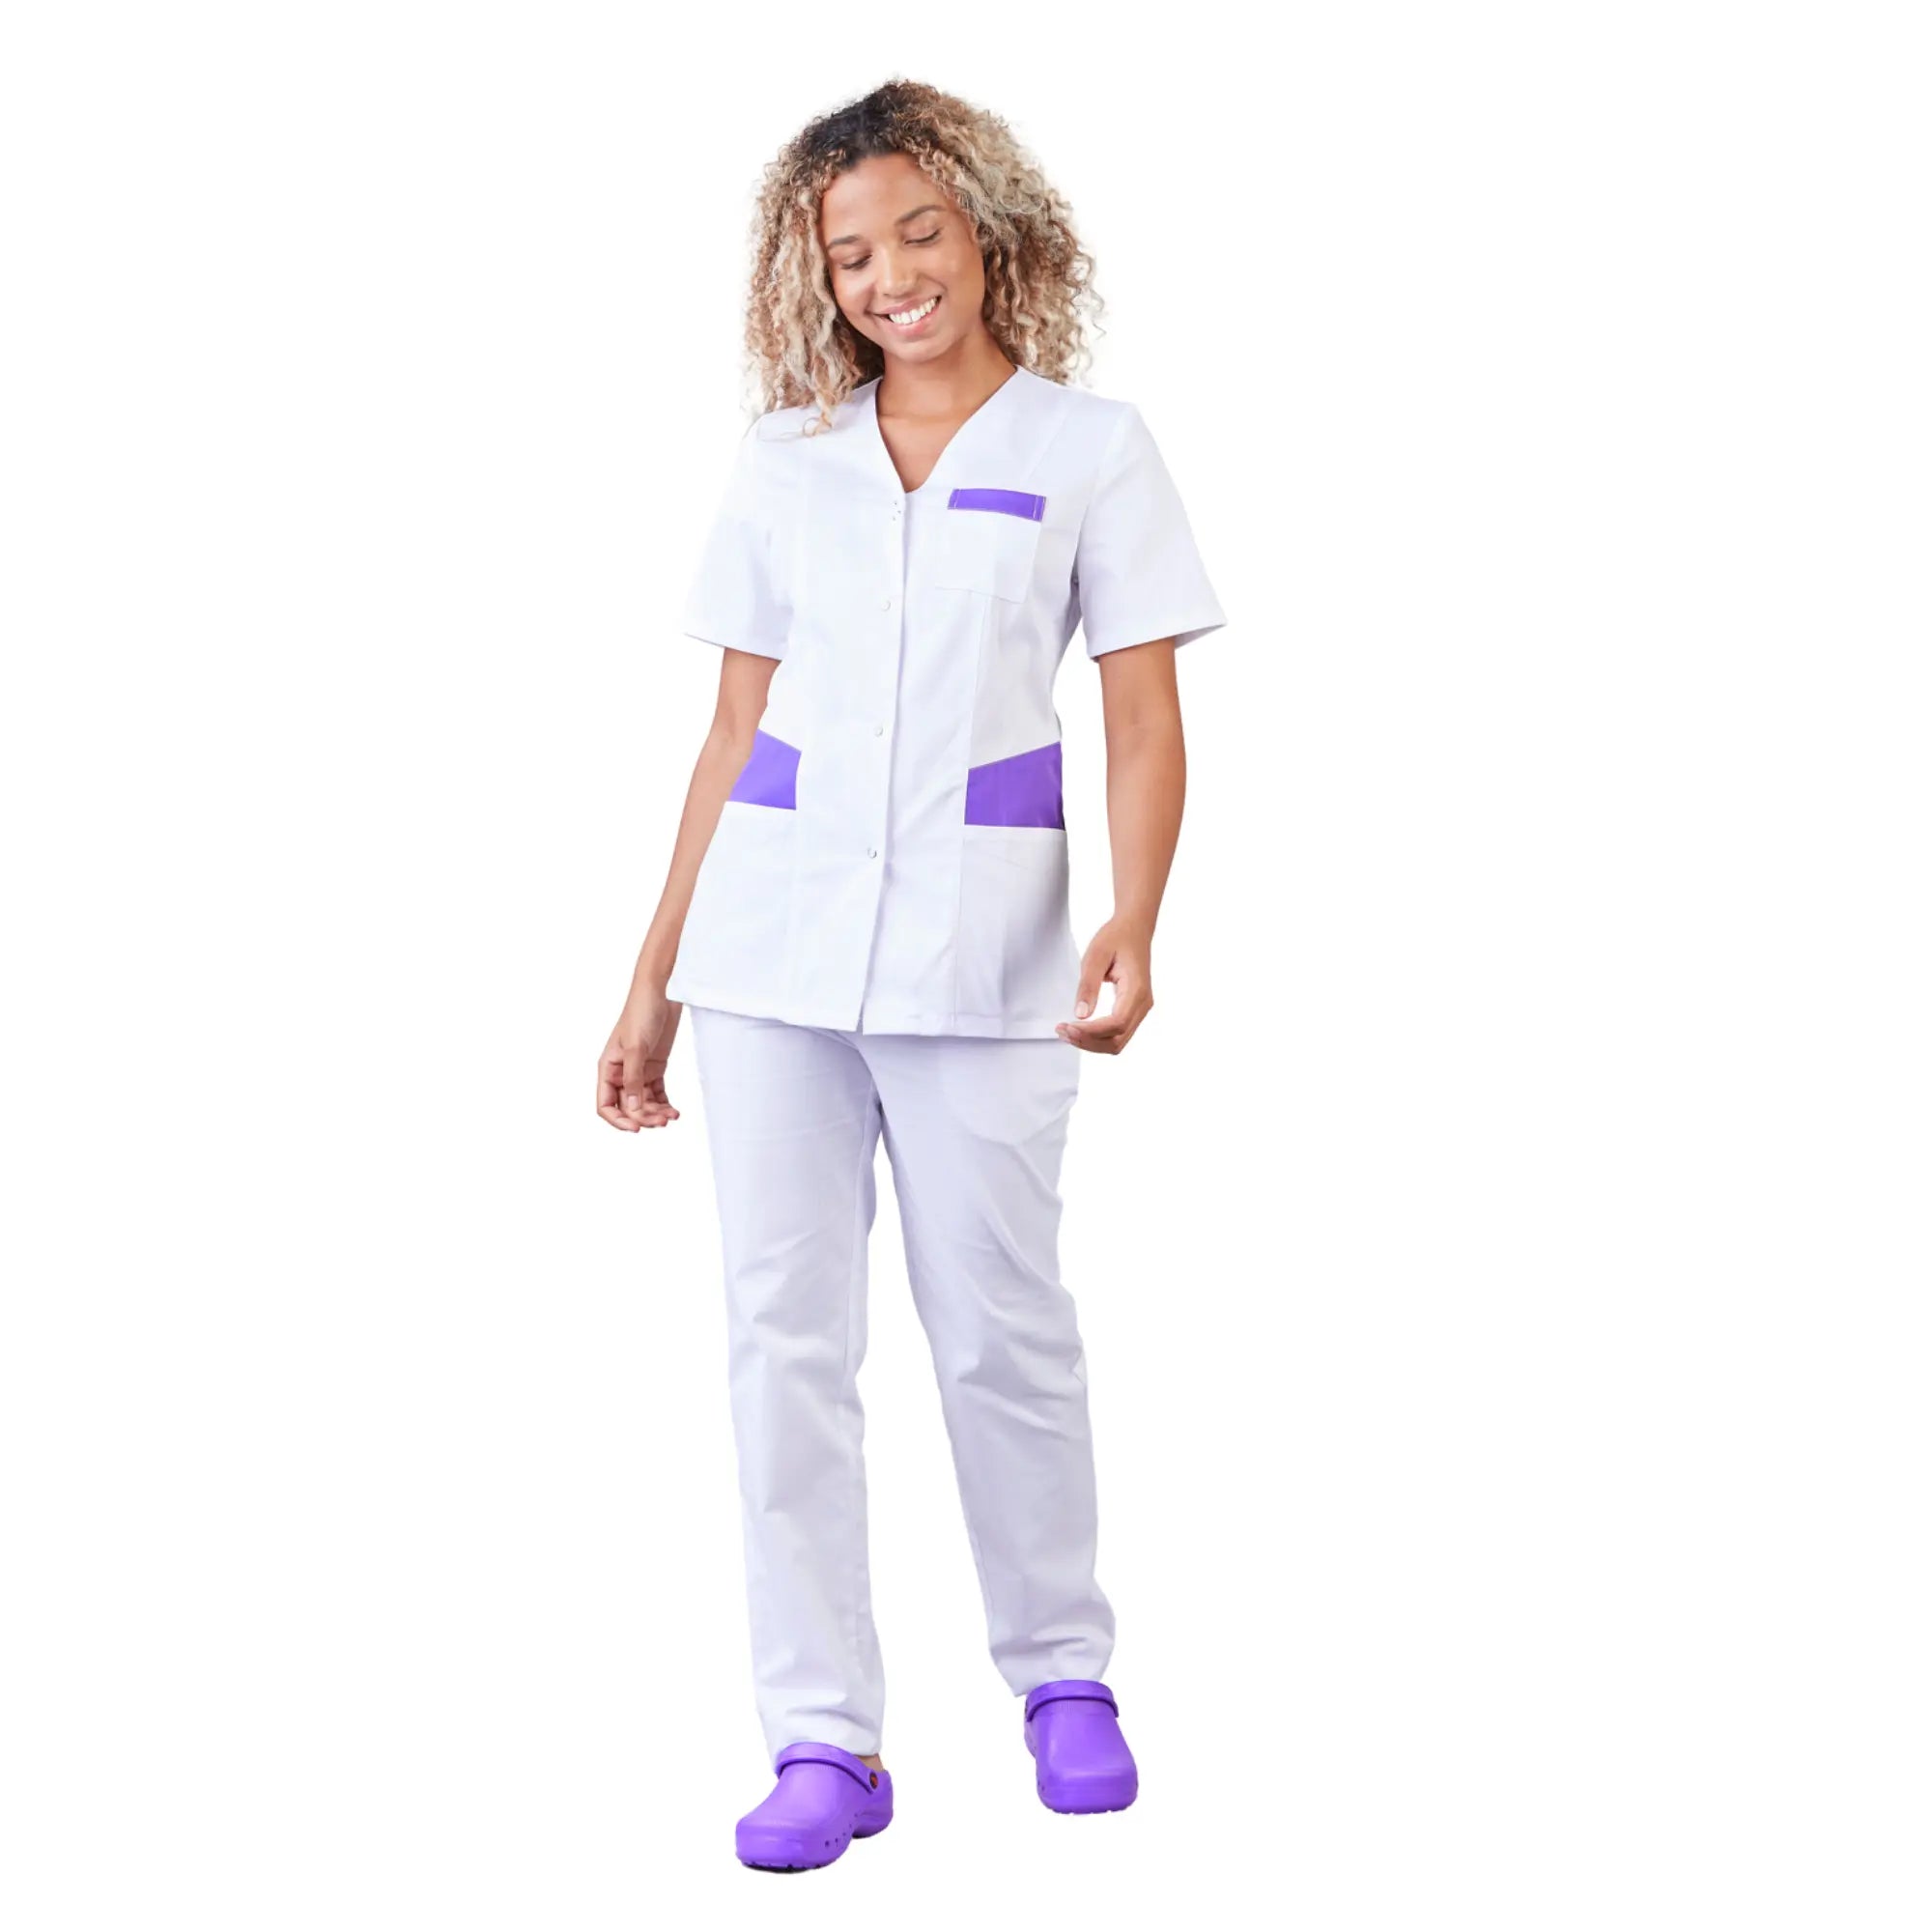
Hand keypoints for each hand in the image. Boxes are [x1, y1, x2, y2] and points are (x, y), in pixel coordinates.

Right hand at [597, 989, 682, 1130]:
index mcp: (608, 1068)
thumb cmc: (641, 1012)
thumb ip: (633, 1079)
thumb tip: (632, 1109)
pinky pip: (657, 1094)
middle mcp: (621, 1073)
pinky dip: (664, 1104)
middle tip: (662, 1121)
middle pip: (628, 1107)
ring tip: (671, 1117)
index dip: (618, 1120)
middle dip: (643, 1117)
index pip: (605, 1104)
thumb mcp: (636, 1047)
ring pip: (643, 1103)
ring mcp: (638, 1071)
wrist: (662, 992)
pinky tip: (674, 1111)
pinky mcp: (655, 1068)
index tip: (636, 1129)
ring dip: (656, 1113)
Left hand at [1056, 919, 1152, 1054]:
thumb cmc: (1116, 938)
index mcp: (1137, 989)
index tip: (1067, 1026)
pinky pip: (1117, 1033)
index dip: (1090, 1031)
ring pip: (1117, 1042)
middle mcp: (1143, 1004)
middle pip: (1117, 1040)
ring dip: (1091, 1042)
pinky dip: (1097, 1037)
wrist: (1134, 929)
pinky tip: (1080, 1029)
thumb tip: (1081, 1014)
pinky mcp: (1133, 1010)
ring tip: (1067, 1032)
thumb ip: (1088, 985)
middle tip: (1062, 1030)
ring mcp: (1140, 1009)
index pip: (1116, 1023)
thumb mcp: (1096, 955)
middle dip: (1088, 1041)